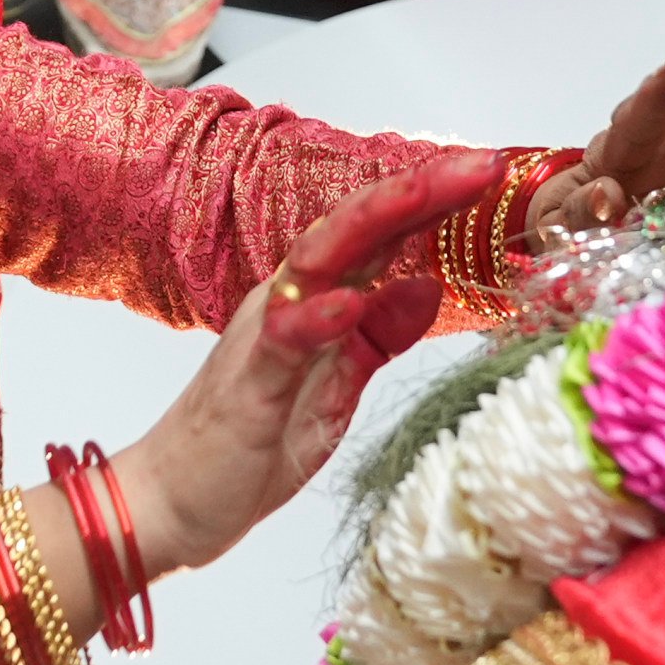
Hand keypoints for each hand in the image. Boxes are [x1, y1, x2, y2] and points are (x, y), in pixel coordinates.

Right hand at [118, 150, 498, 578]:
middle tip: (482, 163)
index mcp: (315, 298)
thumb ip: (378, 336)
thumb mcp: (338, 388)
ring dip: (372, 220)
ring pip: (317, 259)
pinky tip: (351, 300)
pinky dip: (316, 315)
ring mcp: (266, 337)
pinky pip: (282, 340)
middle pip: (356, 225)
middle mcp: (289, 300)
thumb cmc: (252, 443)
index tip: (493, 170)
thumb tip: (428, 285)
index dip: (436, 199)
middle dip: (419, 188)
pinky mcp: (248, 384)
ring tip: (425, 191)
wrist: (171, 500)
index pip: (382, 235)